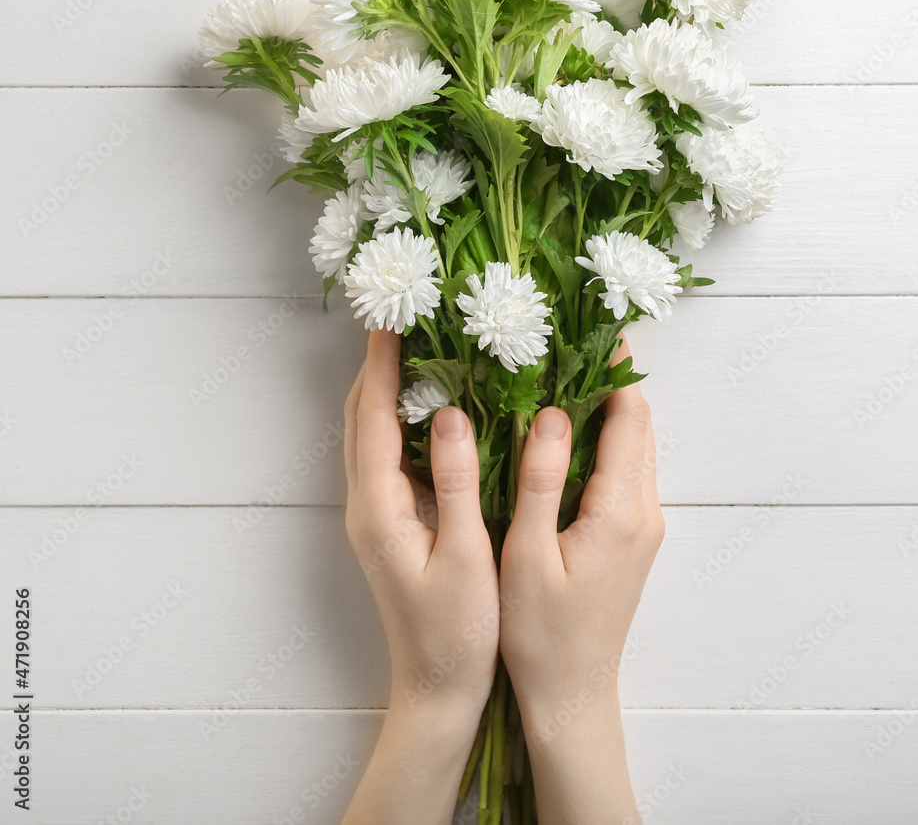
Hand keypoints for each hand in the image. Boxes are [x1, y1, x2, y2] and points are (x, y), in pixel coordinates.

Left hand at [341, 329, 498, 824]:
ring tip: (414, 354)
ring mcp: (372, 517)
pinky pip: (384, 458)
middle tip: (403, 325)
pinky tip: (428, 412)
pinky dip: (396, 422)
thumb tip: (454, 415)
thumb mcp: (465, 556)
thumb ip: (457, 483)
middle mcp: (365, 507)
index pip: (374, 423)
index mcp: (379, 511)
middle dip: (376, 370)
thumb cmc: (457, 631)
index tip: (392, 324)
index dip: (383, 371)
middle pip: (360, 422)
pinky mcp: (386, 525)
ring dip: (383, 393)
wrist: (437, 686)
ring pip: (368, 438)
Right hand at [499, 336, 663, 822]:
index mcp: (621, 509)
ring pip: (635, 446)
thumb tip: (551, 414)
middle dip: (612, 377)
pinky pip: (627, 470)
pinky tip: (570, 430)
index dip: (614, 368)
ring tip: (566, 370)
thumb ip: (543, 480)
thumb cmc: (541, 634)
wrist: (574, 694)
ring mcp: (644, 525)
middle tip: (573, 336)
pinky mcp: (634, 537)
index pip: (629, 416)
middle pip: (639, 424)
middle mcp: (645, 511)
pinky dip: (607, 438)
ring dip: (610, 407)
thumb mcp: (529, 556)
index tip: (594, 324)